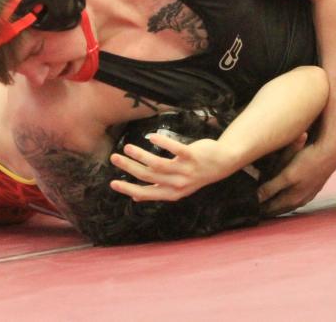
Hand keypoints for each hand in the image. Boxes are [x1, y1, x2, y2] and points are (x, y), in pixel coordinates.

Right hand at [108, 134, 235, 201]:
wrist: (222, 163)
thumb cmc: (195, 174)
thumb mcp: (177, 188)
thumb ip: (157, 191)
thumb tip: (136, 198)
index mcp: (171, 193)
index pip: (146, 193)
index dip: (128, 189)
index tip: (113, 183)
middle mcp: (178, 184)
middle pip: (148, 176)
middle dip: (128, 167)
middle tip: (114, 157)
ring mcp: (185, 170)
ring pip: (158, 164)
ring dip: (140, 155)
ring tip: (127, 147)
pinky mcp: (192, 156)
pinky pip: (175, 149)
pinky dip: (162, 143)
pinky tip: (150, 137)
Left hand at [257, 135, 335, 216]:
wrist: (331, 152)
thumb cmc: (308, 161)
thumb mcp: (287, 175)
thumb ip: (271, 188)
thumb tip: (256, 199)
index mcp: (293, 199)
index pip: (270, 209)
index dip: (258, 209)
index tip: (248, 207)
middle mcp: (300, 200)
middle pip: (278, 209)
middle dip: (266, 208)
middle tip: (253, 206)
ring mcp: (307, 194)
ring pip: (287, 204)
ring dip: (276, 203)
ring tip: (264, 203)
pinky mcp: (312, 187)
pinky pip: (294, 197)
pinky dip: (285, 197)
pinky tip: (283, 194)